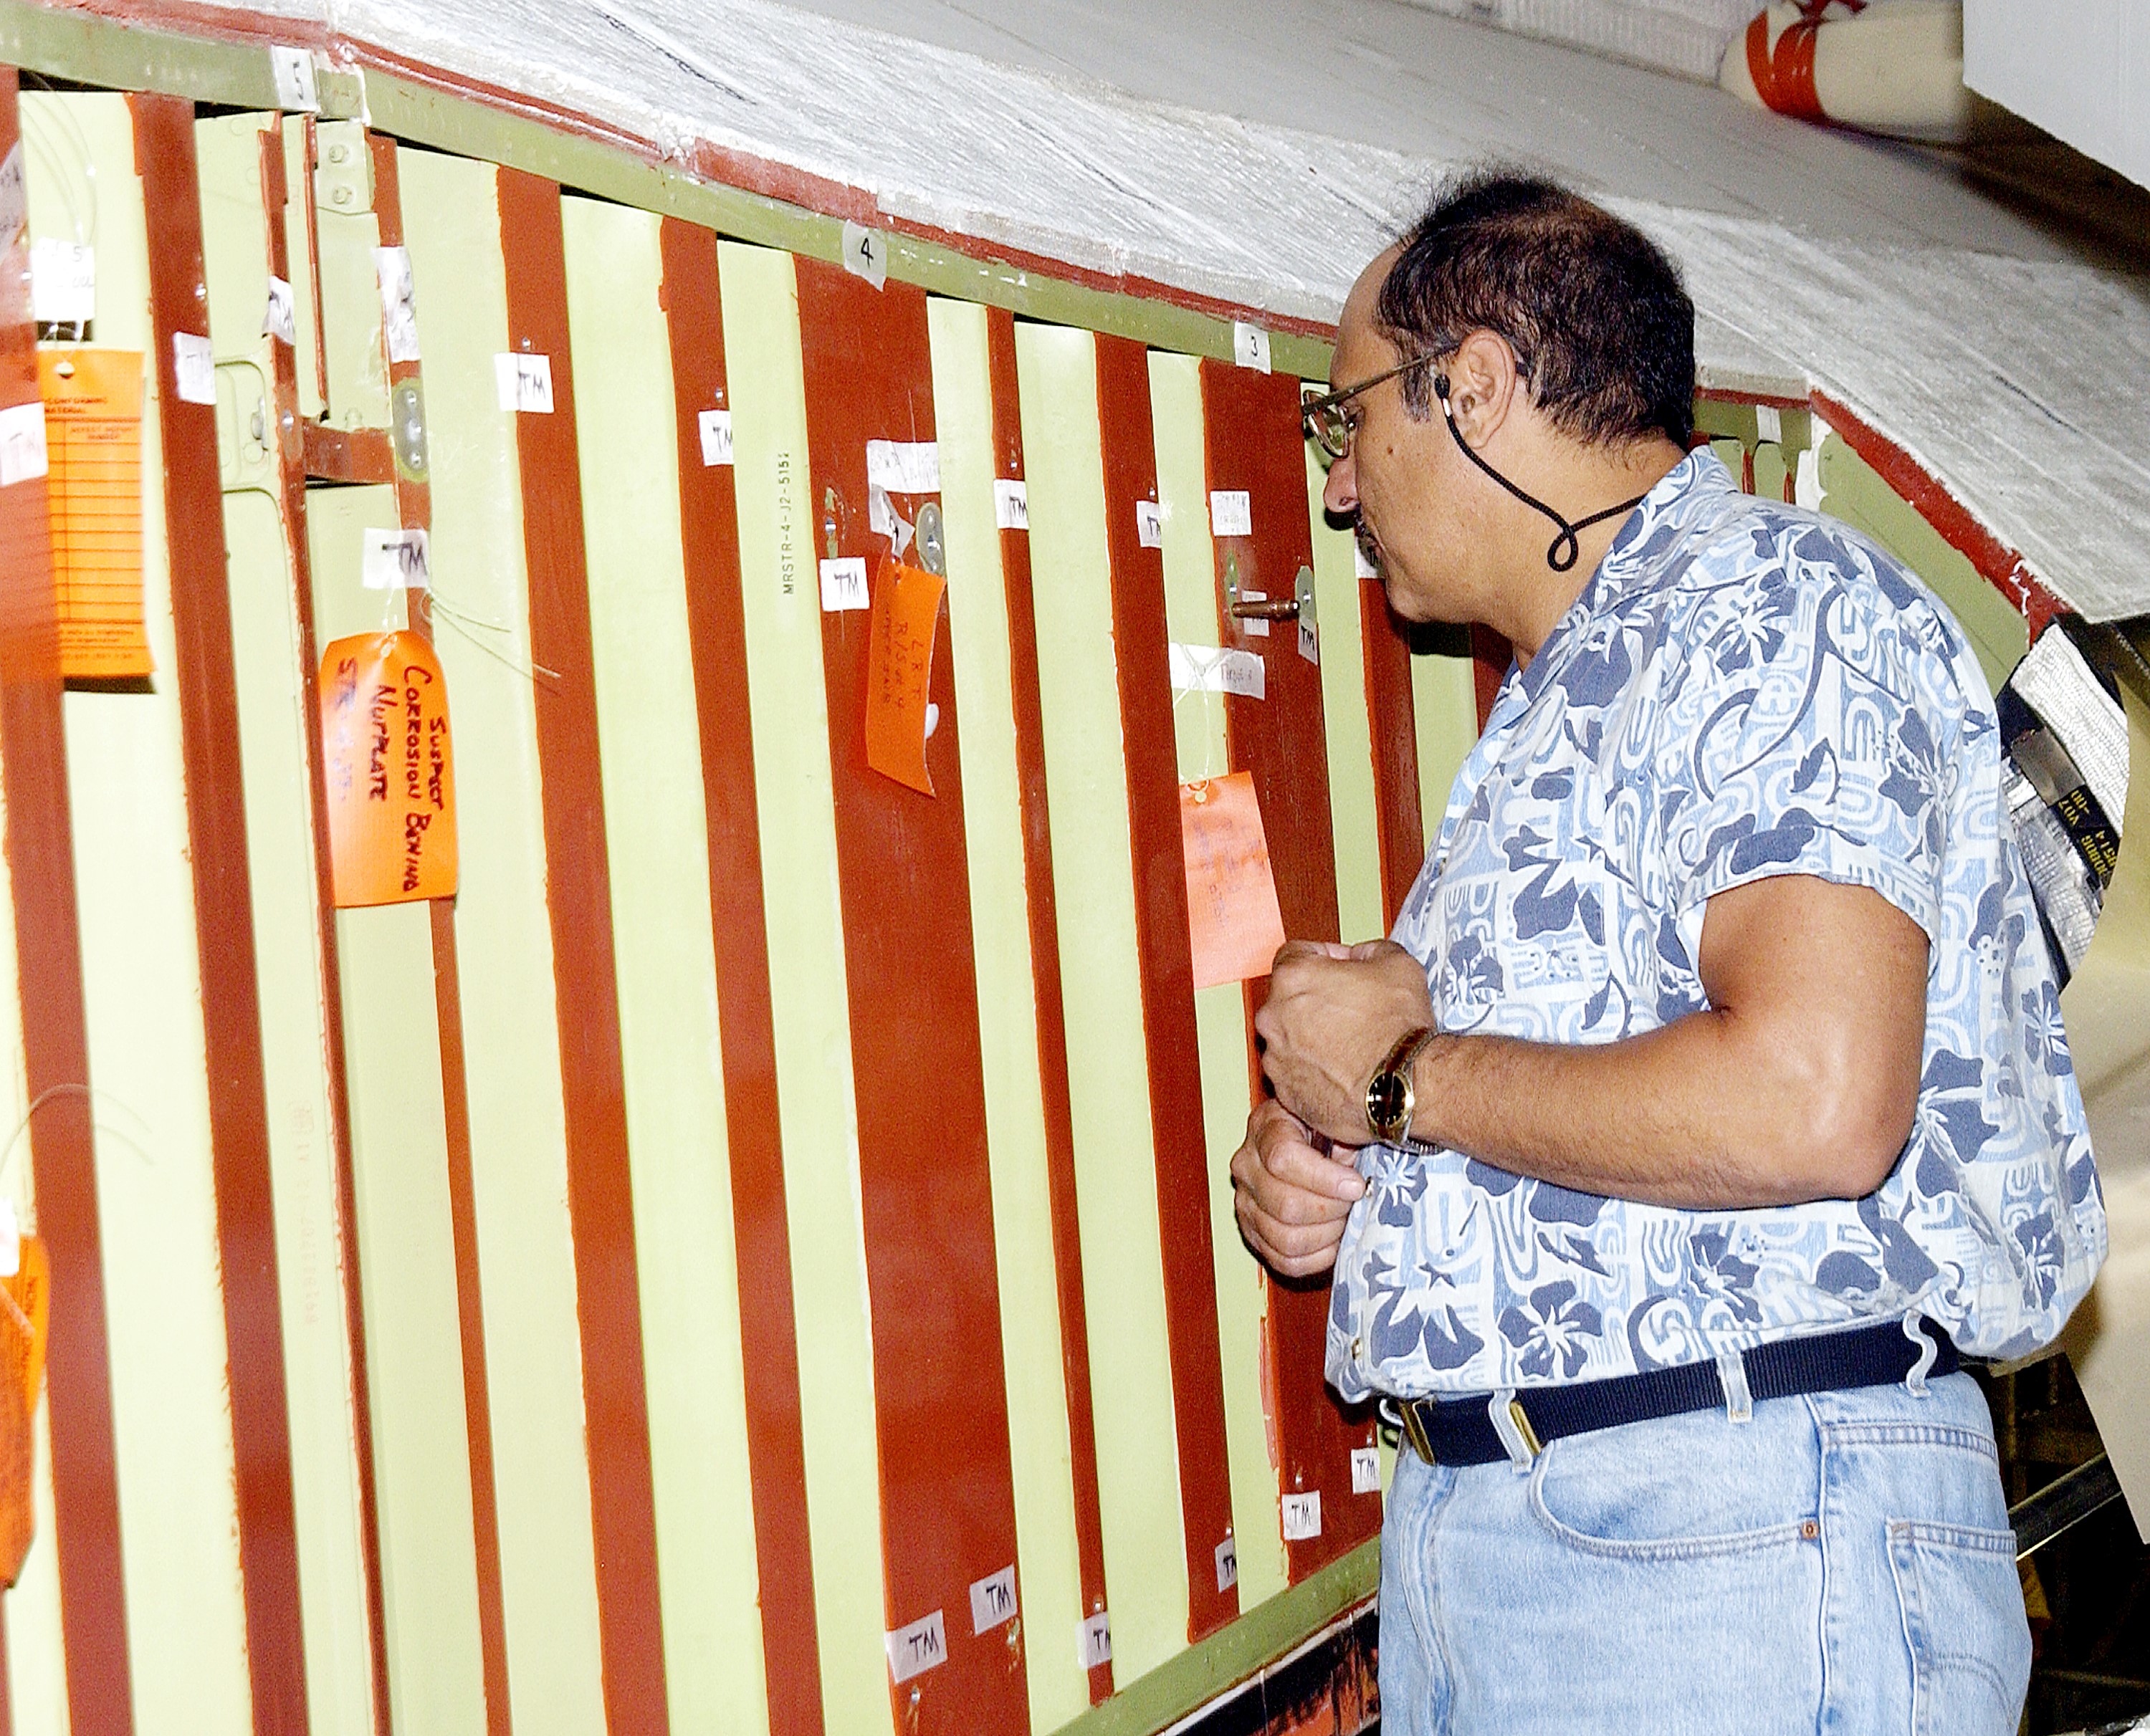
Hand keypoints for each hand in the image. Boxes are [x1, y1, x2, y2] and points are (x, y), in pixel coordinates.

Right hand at [1230, 1098, 1365, 1277]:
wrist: (1300, 1144)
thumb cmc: (1321, 1130)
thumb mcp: (1332, 1119)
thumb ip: (1344, 1134)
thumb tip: (1362, 1170)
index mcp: (1264, 1128)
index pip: (1283, 1159)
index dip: (1325, 1179)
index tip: (1357, 1184)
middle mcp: (1246, 1167)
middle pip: (1286, 1205)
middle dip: (1332, 1210)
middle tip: (1353, 1203)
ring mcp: (1246, 1203)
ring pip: (1286, 1239)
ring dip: (1326, 1235)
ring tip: (1343, 1220)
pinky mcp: (1253, 1233)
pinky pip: (1285, 1262)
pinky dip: (1317, 1258)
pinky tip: (1332, 1240)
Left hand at [1253, 938, 1435, 1144]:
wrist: (1402, 1087)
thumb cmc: (1397, 1030)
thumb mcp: (1398, 964)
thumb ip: (1370, 951)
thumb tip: (1362, 957)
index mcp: (1293, 977)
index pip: (1296, 954)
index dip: (1325, 957)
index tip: (1343, 968)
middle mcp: (1274, 1016)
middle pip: (1289, 996)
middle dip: (1317, 998)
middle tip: (1353, 1007)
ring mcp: (1276, 1057)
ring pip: (1290, 1036)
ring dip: (1313, 1035)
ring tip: (1351, 1042)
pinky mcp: (1285, 1091)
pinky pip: (1296, 1071)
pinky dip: (1315, 1069)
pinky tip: (1345, 1068)